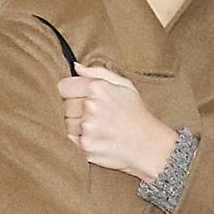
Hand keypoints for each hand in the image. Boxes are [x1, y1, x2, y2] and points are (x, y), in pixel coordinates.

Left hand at [57, 62, 177, 180]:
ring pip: (67, 124)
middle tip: (95, 116)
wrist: (150, 146)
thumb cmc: (138, 115)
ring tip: (98, 128)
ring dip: (77, 126)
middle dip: (75, 110)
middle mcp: (90, 106)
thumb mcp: (125, 85)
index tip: (79, 98)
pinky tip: (97, 137)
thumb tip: (76, 67)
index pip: (63, 87)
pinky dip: (80, 139)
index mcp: (97, 87)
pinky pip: (71, 139)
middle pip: (64, 106)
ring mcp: (87, 127)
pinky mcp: (86, 146)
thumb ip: (97, 72)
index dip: (70, 93)